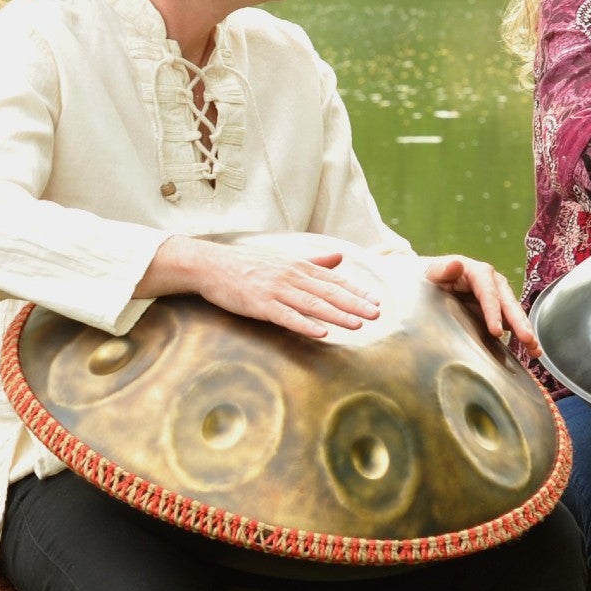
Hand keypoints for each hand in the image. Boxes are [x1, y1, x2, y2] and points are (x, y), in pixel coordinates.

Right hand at [142, 238, 381, 338]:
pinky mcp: (260, 305)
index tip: (377, 301)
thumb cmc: (250, 264)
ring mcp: (276, 291)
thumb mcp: (285, 259)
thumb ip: (314, 262)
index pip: (335, 280)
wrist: (212, 265)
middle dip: (355, 304)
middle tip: (377, 314)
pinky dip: (305, 324)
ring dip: (337, 315)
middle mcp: (292, 277)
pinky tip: (321, 333)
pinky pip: (286, 316)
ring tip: (357, 325)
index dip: (357, 291)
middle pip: (329, 293)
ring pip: (312, 305)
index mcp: (300, 267)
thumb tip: (340, 257)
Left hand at [422, 254, 537, 354]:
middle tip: (528, 339)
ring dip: (526, 331)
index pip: (489, 293)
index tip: (496, 331)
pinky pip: (512, 324)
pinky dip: (522, 337)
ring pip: (515, 315)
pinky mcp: (499, 313)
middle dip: (519, 323)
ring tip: (535, 349)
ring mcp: (499, 299)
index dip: (494, 312)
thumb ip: (441, 270)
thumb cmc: (434, 276)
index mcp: (480, 273)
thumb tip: (455, 264)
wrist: (434, 282)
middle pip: (509, 304)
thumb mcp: (433, 272)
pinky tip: (531, 351)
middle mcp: (494, 285)